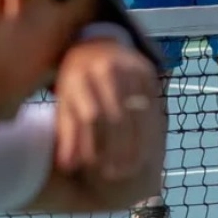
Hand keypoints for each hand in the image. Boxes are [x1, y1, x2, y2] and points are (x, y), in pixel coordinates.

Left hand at [52, 38, 161, 180]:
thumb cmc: (77, 81)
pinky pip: (152, 106)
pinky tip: (144, 148)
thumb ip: (66, 133)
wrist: (96, 44)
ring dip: (137, 145)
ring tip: (131, 168)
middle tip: (116, 173)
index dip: (93, 145)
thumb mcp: (65, 102)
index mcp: (78, 75)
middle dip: (117, 150)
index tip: (95, 167)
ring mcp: (128, 66)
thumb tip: (67, 166)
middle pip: (117, 117)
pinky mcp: (146, 69)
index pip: (90, 115)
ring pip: (138, 114)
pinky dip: (150, 130)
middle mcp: (104, 68)